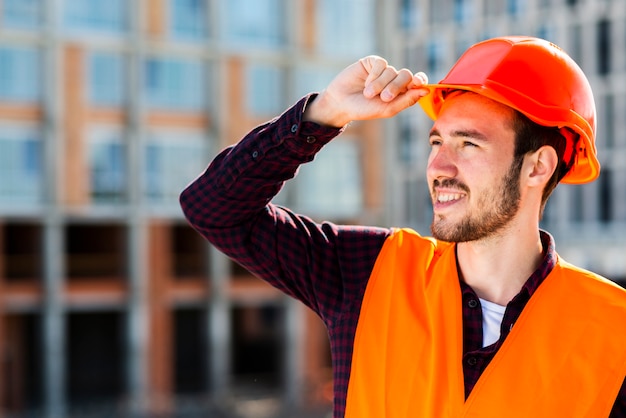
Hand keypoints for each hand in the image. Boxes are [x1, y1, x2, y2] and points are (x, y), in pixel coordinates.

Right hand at [303, 56, 428, 127]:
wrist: (340, 104)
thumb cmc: (364, 110)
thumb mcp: (387, 109)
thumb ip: (407, 100)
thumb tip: (426, 90)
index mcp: (401, 92)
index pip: (417, 82)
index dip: (420, 80)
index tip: (417, 83)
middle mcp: (394, 80)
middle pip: (406, 75)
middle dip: (396, 86)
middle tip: (384, 98)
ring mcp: (383, 70)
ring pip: (392, 70)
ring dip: (380, 84)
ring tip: (368, 94)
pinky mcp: (372, 62)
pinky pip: (381, 64)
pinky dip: (374, 75)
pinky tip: (365, 83)